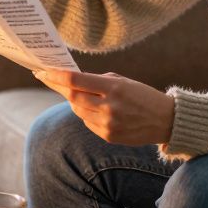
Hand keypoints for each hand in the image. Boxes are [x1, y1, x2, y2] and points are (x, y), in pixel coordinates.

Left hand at [34, 69, 174, 145]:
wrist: (166, 120)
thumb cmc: (142, 95)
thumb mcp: (122, 81)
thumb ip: (97, 81)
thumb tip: (70, 80)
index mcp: (113, 88)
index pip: (75, 81)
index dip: (55, 76)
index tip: (41, 71)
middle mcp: (109, 107)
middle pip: (72, 97)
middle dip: (58, 87)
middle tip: (48, 78)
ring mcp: (108, 124)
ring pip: (78, 111)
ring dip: (75, 101)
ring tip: (81, 94)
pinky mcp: (109, 136)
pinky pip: (88, 123)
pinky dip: (87, 114)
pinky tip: (97, 110)